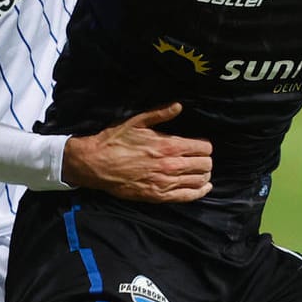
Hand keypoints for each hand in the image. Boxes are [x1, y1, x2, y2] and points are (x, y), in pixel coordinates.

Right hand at [62, 103, 212, 202]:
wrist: (96, 165)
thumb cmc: (115, 141)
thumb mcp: (136, 121)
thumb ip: (160, 114)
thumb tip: (179, 106)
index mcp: (169, 145)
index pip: (203, 148)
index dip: (205, 146)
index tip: (200, 145)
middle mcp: (171, 165)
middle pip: (205, 165)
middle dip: (206, 160)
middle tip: (200, 158)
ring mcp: (165, 183)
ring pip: (199, 180)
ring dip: (204, 175)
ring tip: (201, 172)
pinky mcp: (158, 196)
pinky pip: (188, 196)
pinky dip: (199, 192)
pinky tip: (204, 188)